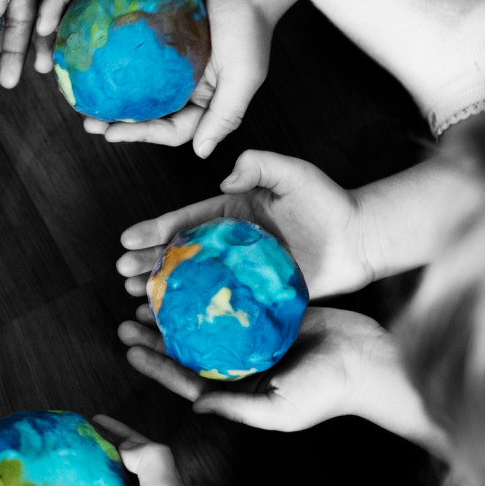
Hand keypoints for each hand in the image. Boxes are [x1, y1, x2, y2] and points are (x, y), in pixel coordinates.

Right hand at [35, 0, 256, 68]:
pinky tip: (129, 78)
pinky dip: (126, 53)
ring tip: (80, 85)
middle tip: (45, 68)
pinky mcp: (163, 2)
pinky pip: (138, 29)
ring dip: (88, 52)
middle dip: (57, 36)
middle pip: (80, 7)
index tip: (42, 29)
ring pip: (105, 23)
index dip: (54, 2)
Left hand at [87, 0, 272, 157]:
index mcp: (207, 100)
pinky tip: (95, 60)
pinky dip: (116, 60)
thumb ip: (225, 114)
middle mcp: (189, 85)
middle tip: (90, 122)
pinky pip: (135, 53)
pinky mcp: (162, 35)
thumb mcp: (243, 74)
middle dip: (120, 123)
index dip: (142, 136)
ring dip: (112, 95)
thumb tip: (201, 152)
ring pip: (139, 87)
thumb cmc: (251, 22)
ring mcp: (174, 62)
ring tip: (85, 96)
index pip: (173, 130)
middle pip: (150, 113)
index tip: (111, 134)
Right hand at [118, 150, 372, 299]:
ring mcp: (239, 271)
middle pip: (179, 253)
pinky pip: (218, 304)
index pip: (185, 220)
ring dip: (161, 287)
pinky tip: (171, 320)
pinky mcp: (254, 295)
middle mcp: (228, 244)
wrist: (361, 240)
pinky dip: (192, 311)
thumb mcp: (293, 172)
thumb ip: (259, 165)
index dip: (155, 230)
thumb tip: (225, 181)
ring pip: (191, 280)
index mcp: (229, 213)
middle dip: (147, 261)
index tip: (128, 239)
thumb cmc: (328, 203)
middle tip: (122, 273)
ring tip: (135, 295)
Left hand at [118, 307, 446, 454]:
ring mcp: (258, 340)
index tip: (129, 348)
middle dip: (159, 336)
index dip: (157, 365)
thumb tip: (196, 404)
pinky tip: (192, 277)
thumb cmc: (328, 393)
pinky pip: (236, 302)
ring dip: (180, 313)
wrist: (371, 362)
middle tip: (128, 318)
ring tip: (150, 296)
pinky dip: (213, 292)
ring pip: (208, 324)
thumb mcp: (280, 410)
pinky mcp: (274, 316)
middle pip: (191, 350)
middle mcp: (244, 367)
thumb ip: (238, 408)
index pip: (188, 379)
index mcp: (240, 391)